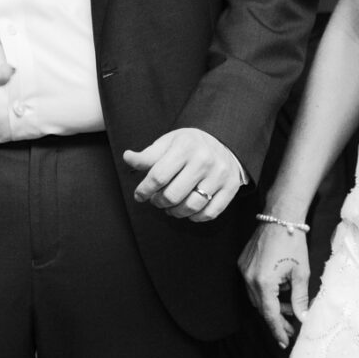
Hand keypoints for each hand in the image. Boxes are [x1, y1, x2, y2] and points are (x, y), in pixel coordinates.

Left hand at [123, 128, 243, 222]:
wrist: (225, 140)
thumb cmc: (189, 144)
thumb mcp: (168, 143)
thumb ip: (148, 155)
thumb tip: (127, 157)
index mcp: (185, 146)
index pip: (158, 176)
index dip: (144, 190)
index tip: (140, 195)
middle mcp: (204, 160)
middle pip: (173, 195)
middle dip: (159, 202)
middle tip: (156, 200)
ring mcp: (219, 175)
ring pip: (192, 206)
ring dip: (175, 212)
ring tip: (170, 207)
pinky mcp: (231, 187)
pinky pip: (210, 213)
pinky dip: (196, 217)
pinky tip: (188, 211)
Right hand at [239, 219, 311, 344]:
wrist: (280, 217)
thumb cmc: (293, 243)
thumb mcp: (301, 273)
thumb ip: (300, 298)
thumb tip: (302, 318)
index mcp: (264, 282)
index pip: (269, 314)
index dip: (277, 329)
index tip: (284, 342)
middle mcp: (249, 278)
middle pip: (262, 308)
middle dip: (276, 319)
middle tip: (290, 328)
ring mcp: (244, 270)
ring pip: (256, 297)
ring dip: (271, 305)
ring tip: (288, 308)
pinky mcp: (243, 263)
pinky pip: (253, 285)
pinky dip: (266, 292)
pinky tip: (280, 291)